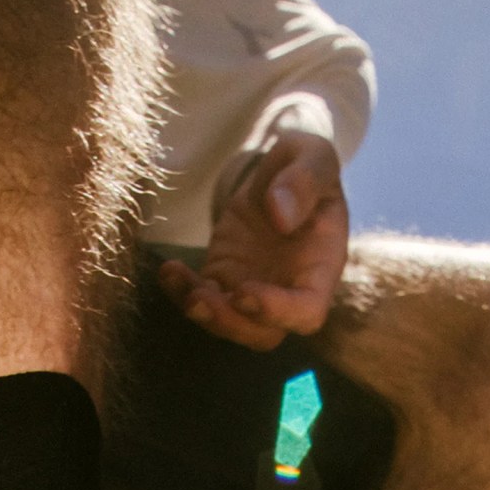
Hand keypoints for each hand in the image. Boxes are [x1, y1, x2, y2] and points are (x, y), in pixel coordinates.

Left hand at [158, 131, 348, 351]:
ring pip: (229, 325)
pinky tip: (169, 270)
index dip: (278, 312)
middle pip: (264, 334)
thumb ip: (305, 179)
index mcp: (320, 266)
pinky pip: (202, 299)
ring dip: (200, 312)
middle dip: (229, 324)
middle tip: (200, 297)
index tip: (245, 293)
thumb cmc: (304, 167)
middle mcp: (288, 289)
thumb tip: (280, 214)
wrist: (277, 176)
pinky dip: (181, 291)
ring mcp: (254, 289)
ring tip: (177, 277)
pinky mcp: (223, 281)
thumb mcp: (313, 155)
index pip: (307, 311)